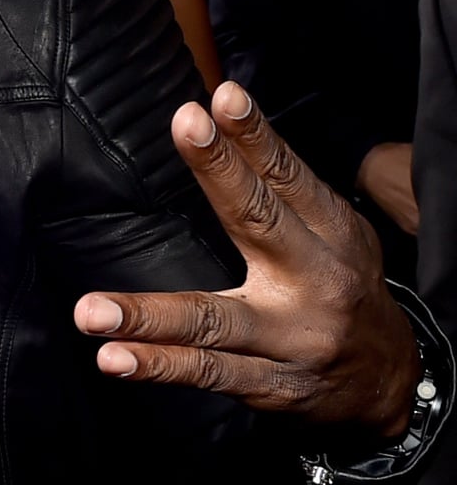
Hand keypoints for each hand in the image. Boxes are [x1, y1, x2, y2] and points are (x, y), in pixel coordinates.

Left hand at [74, 82, 418, 437]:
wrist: (391, 381)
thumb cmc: (342, 287)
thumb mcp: (332, 232)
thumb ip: (279, 188)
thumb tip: (218, 119)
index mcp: (331, 234)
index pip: (285, 177)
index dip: (253, 136)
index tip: (219, 99)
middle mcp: (315, 281)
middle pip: (258, 221)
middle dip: (220, 172)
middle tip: (185, 127)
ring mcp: (291, 339)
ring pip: (213, 321)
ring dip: (148, 316)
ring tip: (92, 312)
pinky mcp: (270, 385)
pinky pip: (208, 372)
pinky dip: (159, 365)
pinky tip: (116, 358)